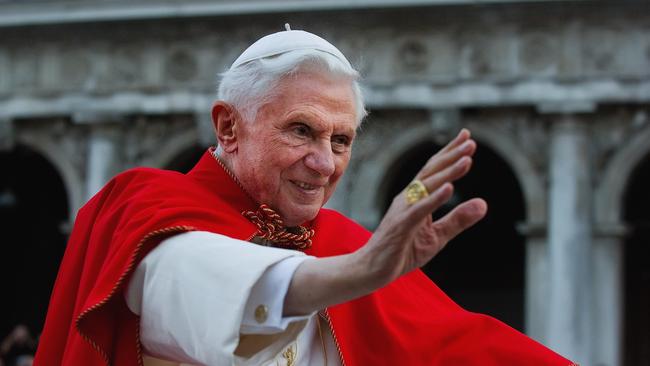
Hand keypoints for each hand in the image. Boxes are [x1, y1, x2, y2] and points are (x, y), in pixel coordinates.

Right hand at [358, 129, 487, 285]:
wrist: (371, 270)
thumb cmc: (401, 251)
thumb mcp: (437, 236)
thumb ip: (459, 219)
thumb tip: (484, 204)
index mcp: (416, 198)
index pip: (435, 171)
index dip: (450, 153)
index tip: (467, 136)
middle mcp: (408, 198)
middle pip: (431, 172)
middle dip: (452, 156)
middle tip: (472, 142)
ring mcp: (403, 211)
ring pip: (427, 186)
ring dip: (448, 172)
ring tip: (467, 159)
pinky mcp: (401, 226)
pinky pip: (419, 209)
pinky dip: (434, 198)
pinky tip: (450, 188)